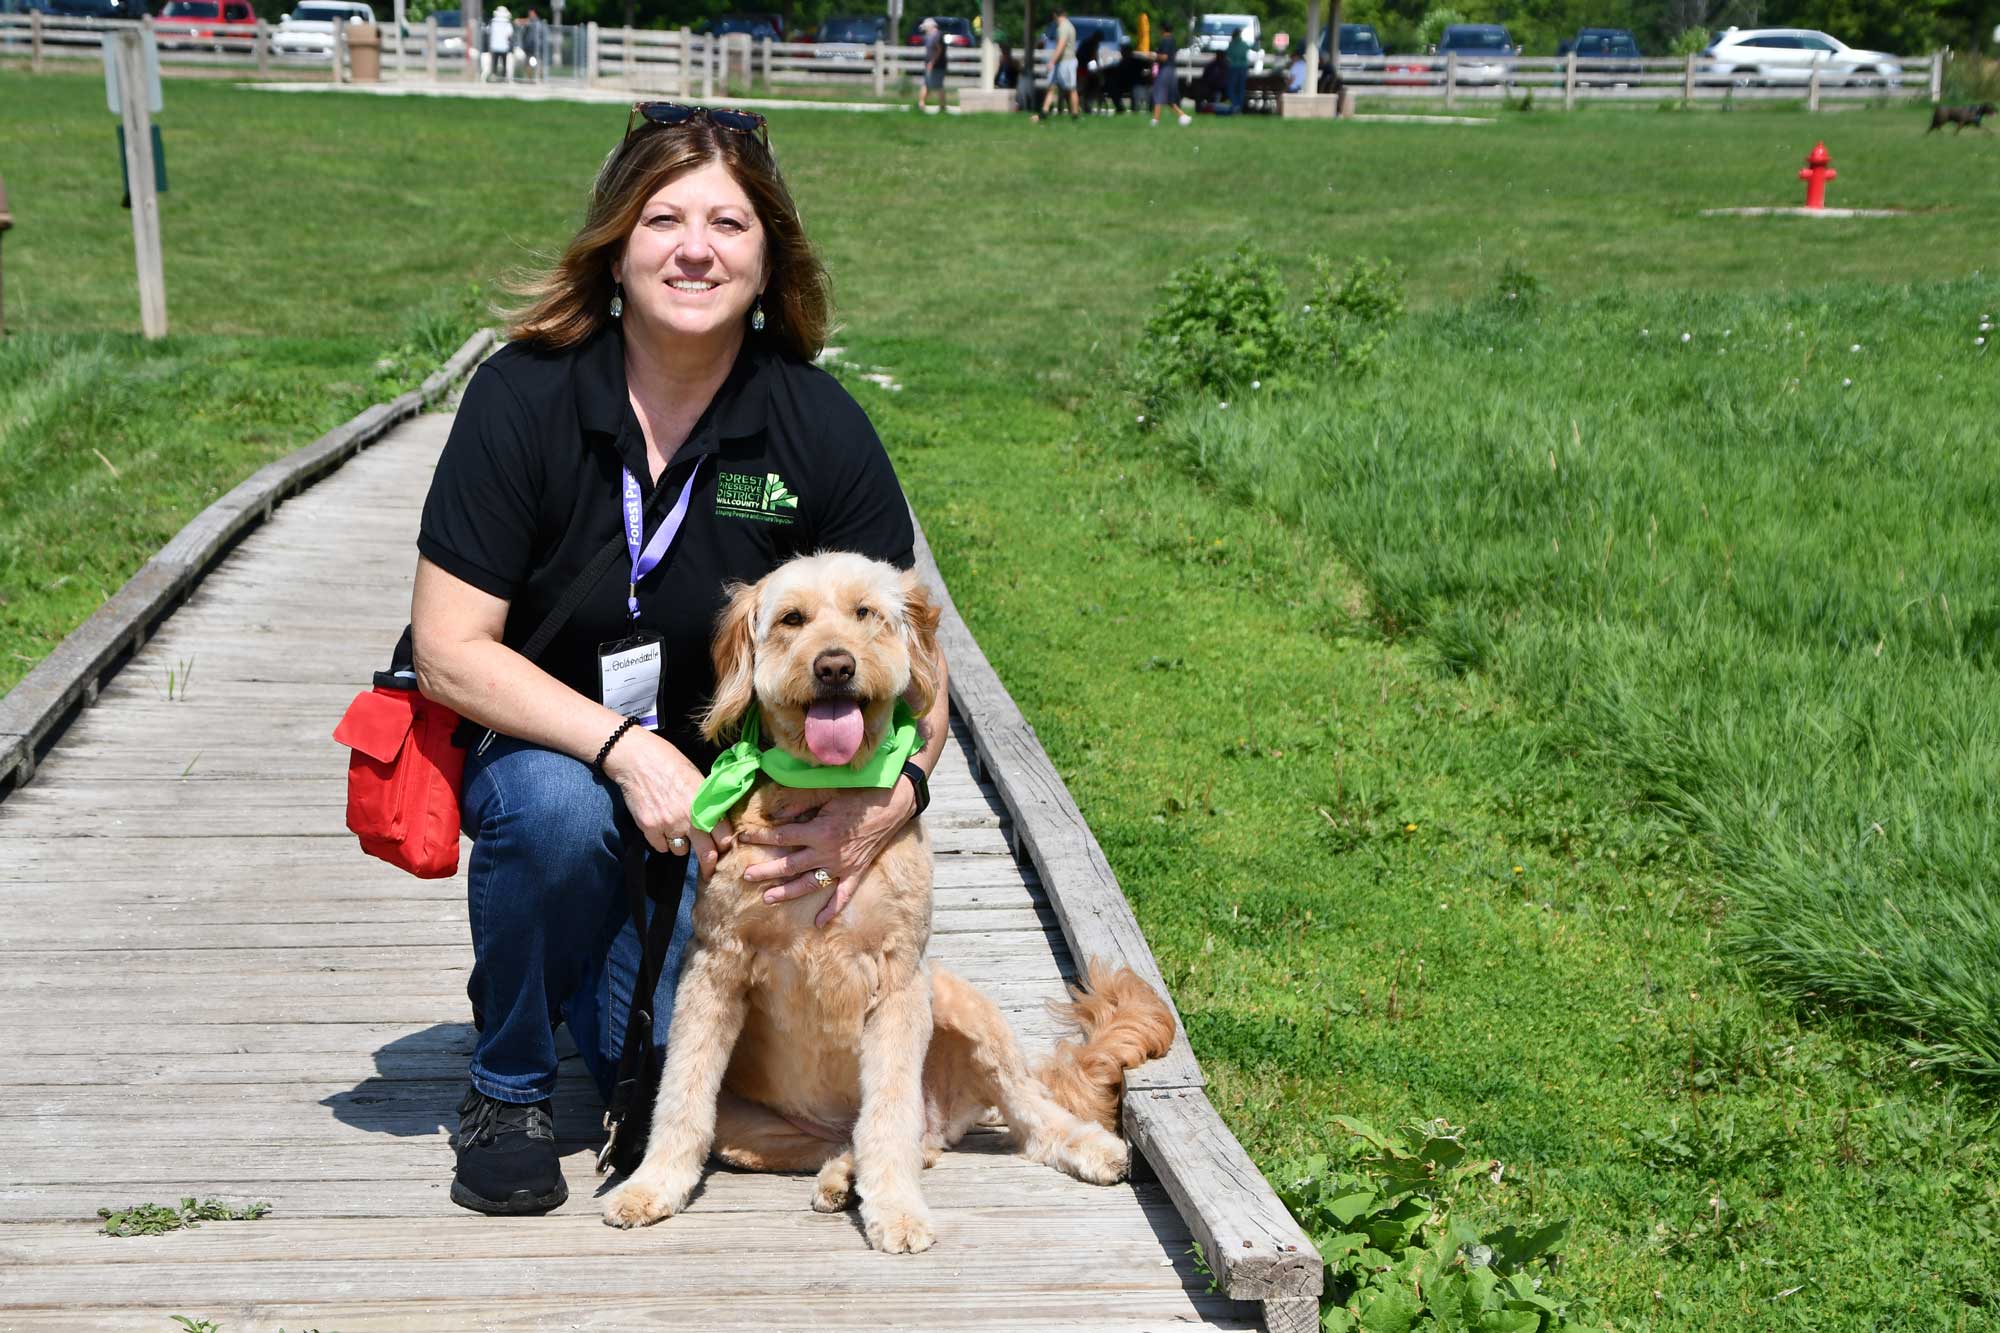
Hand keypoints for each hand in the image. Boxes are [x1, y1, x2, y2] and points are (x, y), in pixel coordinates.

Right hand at [600, 727, 734, 879]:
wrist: (638, 760)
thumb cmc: (670, 762)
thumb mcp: (697, 778)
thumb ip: (707, 802)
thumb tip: (716, 819)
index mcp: (705, 804)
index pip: (724, 836)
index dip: (724, 845)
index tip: (722, 849)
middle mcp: (689, 818)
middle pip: (706, 853)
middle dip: (709, 864)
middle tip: (709, 869)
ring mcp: (668, 825)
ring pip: (681, 851)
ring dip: (681, 845)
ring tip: (676, 830)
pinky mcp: (649, 828)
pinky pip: (661, 847)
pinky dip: (661, 841)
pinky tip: (660, 827)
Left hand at [736, 780, 917, 926]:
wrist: (889, 807)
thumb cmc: (856, 797)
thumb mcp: (826, 795)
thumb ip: (800, 805)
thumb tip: (776, 815)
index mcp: (818, 832)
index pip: (782, 837)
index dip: (760, 837)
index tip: (743, 839)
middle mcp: (826, 853)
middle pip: (789, 866)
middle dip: (766, 871)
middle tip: (746, 876)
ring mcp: (840, 867)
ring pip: (809, 884)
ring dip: (787, 893)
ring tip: (767, 899)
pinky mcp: (854, 873)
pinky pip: (842, 896)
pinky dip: (831, 910)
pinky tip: (818, 923)